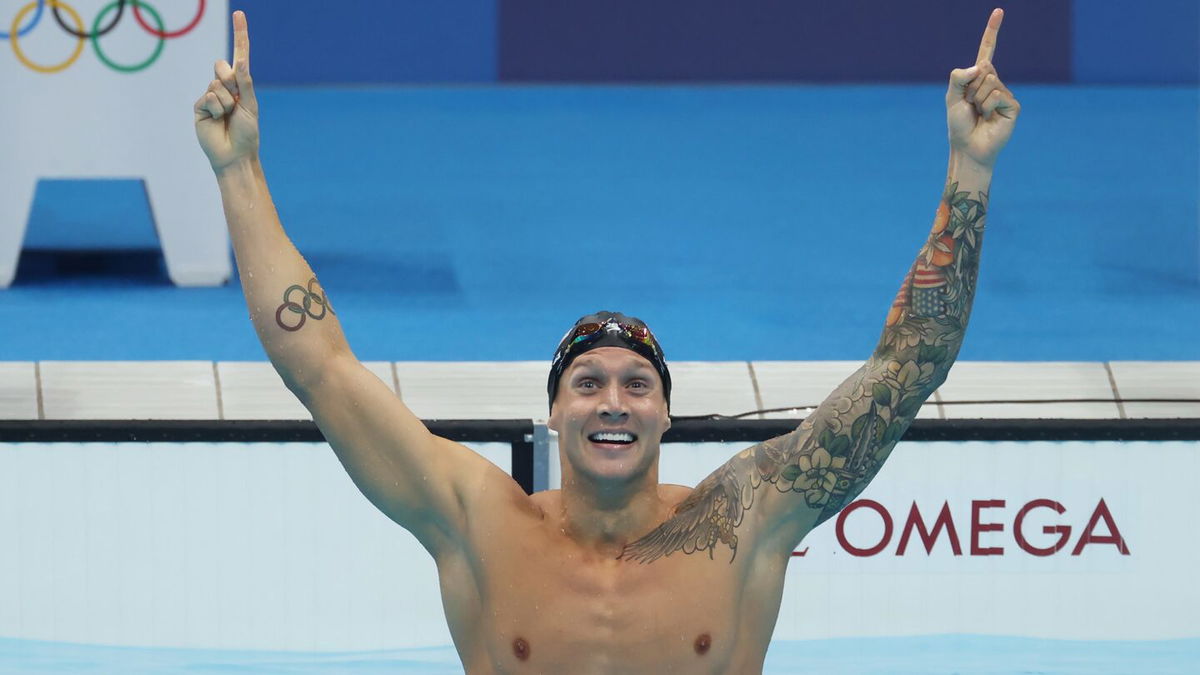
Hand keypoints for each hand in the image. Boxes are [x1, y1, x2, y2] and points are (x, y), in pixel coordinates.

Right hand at [194, 11, 259, 173]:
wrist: (235, 155)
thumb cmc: (247, 133)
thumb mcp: (250, 105)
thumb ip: (245, 83)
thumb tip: (239, 60)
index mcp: (240, 85)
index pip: (239, 55)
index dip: (240, 34)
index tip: (240, 14)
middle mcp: (224, 87)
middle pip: (222, 67)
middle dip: (231, 82)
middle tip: (236, 103)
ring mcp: (210, 96)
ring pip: (215, 84)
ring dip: (226, 103)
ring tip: (228, 117)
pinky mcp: (199, 107)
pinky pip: (208, 97)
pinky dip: (216, 109)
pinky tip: (217, 121)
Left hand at [946, 8, 1019, 169]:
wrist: (968, 147)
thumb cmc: (959, 125)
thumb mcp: (952, 98)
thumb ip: (959, 78)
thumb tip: (980, 66)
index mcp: (979, 78)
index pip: (987, 50)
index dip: (992, 31)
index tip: (999, 11)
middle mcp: (994, 83)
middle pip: (983, 69)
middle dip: (970, 89)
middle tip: (971, 106)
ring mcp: (1005, 93)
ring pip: (989, 82)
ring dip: (978, 99)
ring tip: (979, 113)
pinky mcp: (1013, 105)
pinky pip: (997, 94)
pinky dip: (987, 106)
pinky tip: (989, 118)